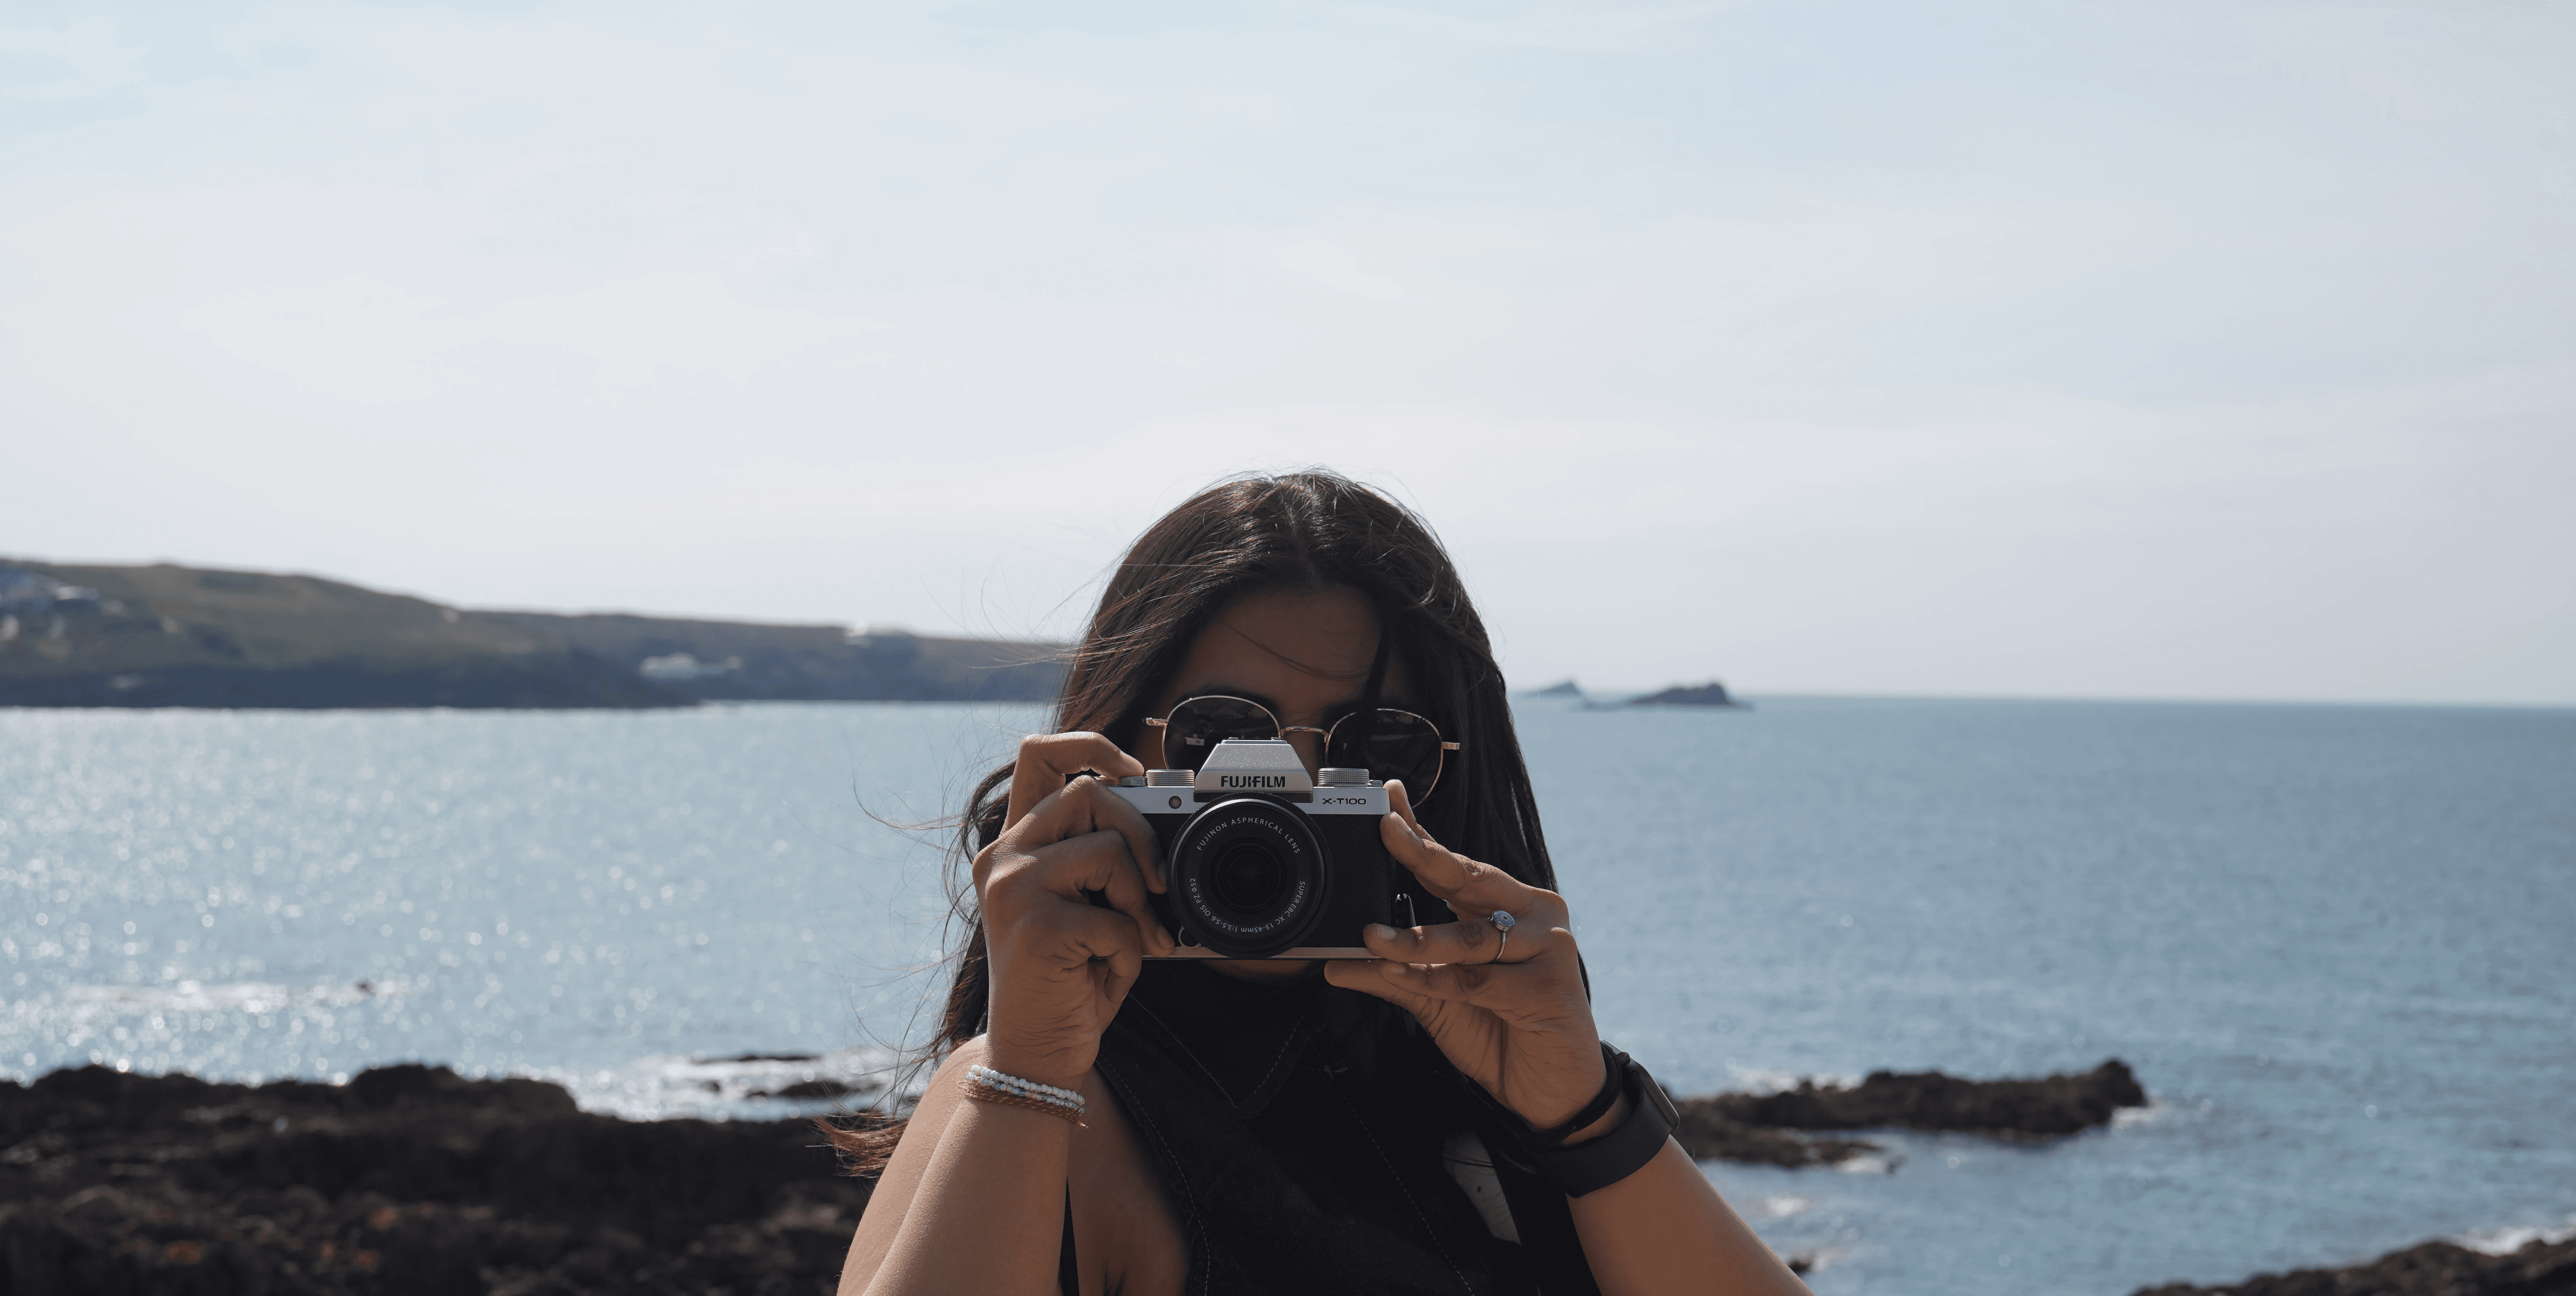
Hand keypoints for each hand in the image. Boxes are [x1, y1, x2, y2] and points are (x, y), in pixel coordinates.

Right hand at [972, 733, 1175, 1087]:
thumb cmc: (1069, 979)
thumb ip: (1102, 859)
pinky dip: (1130, 949)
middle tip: (1156, 882)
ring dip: (1138, 898)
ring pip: (1107, 849)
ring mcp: (1012, 889)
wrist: (1036, 1052)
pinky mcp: (1035, 926)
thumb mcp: (1086, 906)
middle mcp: (1002, 857)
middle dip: (1139, 831)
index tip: (1132, 770)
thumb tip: (1159, 824)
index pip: (1037, 754)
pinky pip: (1114, 917)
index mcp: (1013, 845)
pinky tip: (1108, 971)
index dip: (1091, 744)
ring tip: (1131, 937)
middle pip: (1086, 791)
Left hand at [1323, 783, 1607, 1129]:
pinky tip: (1405, 977)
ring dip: (1416, 939)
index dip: (1422, 834)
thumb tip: (1335, 962)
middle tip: (1384, 831)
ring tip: (1372, 938)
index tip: (1387, 801)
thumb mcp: (1438, 1000)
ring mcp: (1548, 948)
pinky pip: (1480, 980)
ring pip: (1469, 936)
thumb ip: (1395, 976)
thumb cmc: (1501, 1034)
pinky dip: (1438, 980)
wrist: (1554, 1094)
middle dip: (1422, 854)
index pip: (1458, 864)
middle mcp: (1533, 916)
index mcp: (1510, 908)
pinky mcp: (1549, 987)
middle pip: (1469, 879)